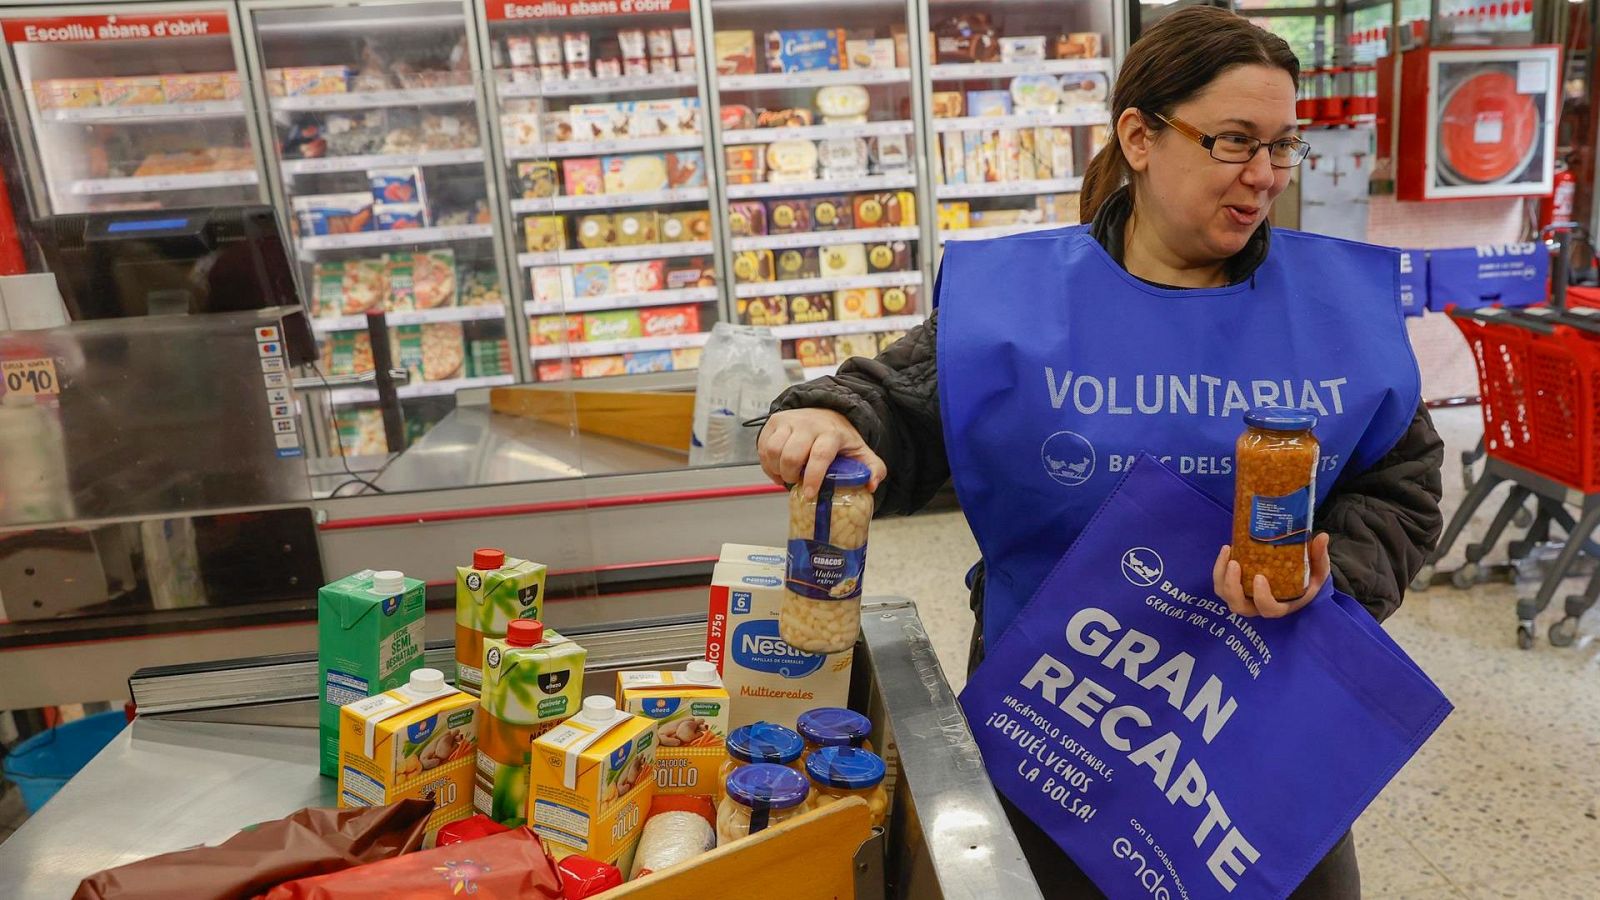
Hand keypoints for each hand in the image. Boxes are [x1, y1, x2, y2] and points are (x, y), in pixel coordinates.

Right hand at [757, 408, 886, 498]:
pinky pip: (762, 447)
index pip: (820, 455)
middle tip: (797, 483)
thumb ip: (873, 469)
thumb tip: (871, 485)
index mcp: (831, 432)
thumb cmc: (841, 438)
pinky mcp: (774, 421)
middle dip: (791, 475)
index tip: (810, 494)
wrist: (826, 412)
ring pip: (773, 450)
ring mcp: (789, 421)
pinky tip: (778, 468)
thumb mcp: (861, 452)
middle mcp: (808, 424)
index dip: (813, 477)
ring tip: (787, 475)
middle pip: (791, 455)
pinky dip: (767, 463)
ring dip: (776, 469)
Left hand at [1212, 533, 1330, 618]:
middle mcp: (1258, 606)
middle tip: (1235, 564)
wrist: (1296, 576)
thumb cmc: (1307, 577)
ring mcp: (1243, 597)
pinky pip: (1220, 582)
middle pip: (1238, 606)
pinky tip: (1227, 549)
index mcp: (1281, 605)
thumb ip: (1319, 556)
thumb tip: (1322, 537)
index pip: (1268, 609)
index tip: (1259, 578)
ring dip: (1222, 576)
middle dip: (1232, 587)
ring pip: (1225, 594)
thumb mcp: (1318, 569)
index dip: (1261, 597)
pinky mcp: (1234, 586)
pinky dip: (1219, 568)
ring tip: (1228, 554)